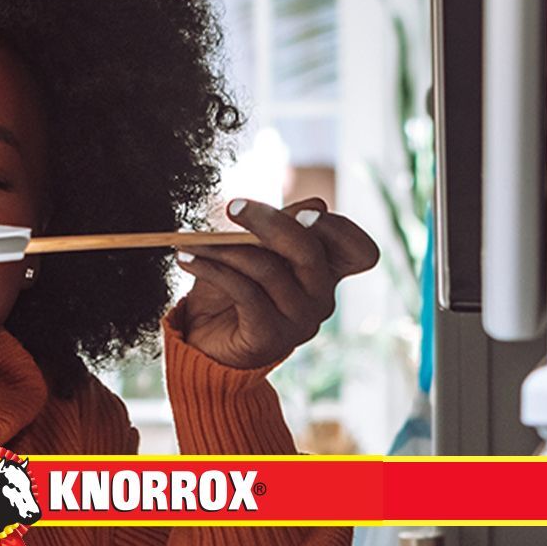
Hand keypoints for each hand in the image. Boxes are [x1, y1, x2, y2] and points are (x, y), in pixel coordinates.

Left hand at [172, 196, 381, 371]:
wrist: (204, 342)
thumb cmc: (233, 289)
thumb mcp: (256, 250)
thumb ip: (282, 227)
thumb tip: (314, 203)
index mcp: (326, 274)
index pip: (359, 252)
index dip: (339, 229)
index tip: (303, 212)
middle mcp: (322, 300)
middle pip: (310, 251)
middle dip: (270, 222)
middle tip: (233, 207)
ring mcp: (299, 322)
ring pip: (268, 269)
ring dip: (225, 247)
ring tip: (193, 241)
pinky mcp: (270, 338)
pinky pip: (243, 292)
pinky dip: (212, 269)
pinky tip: (187, 259)